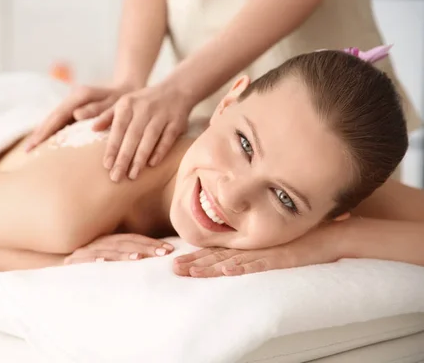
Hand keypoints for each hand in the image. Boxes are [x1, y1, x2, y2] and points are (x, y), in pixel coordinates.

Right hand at [24, 83, 136, 150]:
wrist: (129, 87)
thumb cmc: (125, 98)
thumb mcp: (115, 103)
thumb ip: (98, 109)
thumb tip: (76, 115)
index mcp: (81, 95)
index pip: (58, 116)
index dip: (45, 131)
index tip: (34, 144)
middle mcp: (74, 97)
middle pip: (52, 117)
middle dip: (39, 133)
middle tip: (26, 150)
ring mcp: (74, 102)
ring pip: (54, 119)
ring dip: (43, 132)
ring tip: (31, 149)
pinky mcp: (76, 108)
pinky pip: (61, 121)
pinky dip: (52, 131)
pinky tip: (46, 143)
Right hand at [64, 233, 174, 264]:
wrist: (57, 270)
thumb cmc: (88, 267)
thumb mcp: (108, 259)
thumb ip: (126, 257)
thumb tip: (152, 259)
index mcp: (109, 240)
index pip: (133, 239)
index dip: (150, 243)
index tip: (168, 249)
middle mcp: (98, 243)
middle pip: (124, 243)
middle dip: (145, 248)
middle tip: (163, 253)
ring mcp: (85, 251)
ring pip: (107, 250)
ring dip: (123, 254)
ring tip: (138, 259)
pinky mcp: (73, 261)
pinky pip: (84, 260)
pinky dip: (94, 260)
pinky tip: (103, 262)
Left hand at [92, 83, 192, 181]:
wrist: (176, 90)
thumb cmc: (144, 102)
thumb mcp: (124, 103)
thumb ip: (108, 116)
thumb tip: (93, 128)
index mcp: (128, 104)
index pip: (118, 128)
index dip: (112, 147)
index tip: (107, 165)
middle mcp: (144, 108)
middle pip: (132, 136)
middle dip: (124, 158)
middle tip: (116, 177)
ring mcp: (161, 115)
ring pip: (150, 138)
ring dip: (140, 158)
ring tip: (132, 175)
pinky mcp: (177, 122)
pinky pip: (168, 138)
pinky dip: (160, 151)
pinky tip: (152, 165)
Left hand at [173, 226, 343, 277]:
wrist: (333, 234)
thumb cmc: (303, 239)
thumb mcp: (273, 245)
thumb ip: (255, 252)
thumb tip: (233, 261)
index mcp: (249, 244)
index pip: (217, 252)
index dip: (196, 257)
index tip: (176, 262)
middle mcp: (254, 247)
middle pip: (219, 257)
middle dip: (194, 263)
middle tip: (173, 269)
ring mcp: (267, 252)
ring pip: (233, 261)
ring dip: (210, 268)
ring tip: (191, 272)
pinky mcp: (283, 258)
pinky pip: (260, 264)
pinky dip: (243, 268)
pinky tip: (228, 270)